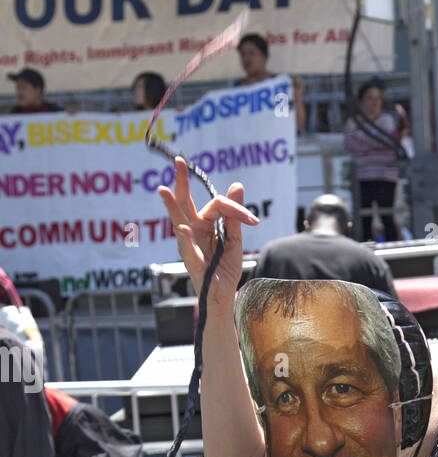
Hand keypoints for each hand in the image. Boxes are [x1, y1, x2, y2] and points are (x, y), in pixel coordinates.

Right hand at [157, 155, 258, 303]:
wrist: (224, 295)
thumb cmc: (225, 267)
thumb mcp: (235, 239)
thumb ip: (234, 215)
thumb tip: (236, 185)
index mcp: (204, 224)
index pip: (218, 204)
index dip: (235, 207)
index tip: (253, 220)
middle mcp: (192, 231)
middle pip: (185, 203)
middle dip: (181, 182)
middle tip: (179, 161)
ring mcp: (189, 246)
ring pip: (179, 222)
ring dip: (171, 206)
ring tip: (163, 191)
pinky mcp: (192, 263)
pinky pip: (187, 249)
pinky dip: (186, 238)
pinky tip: (182, 227)